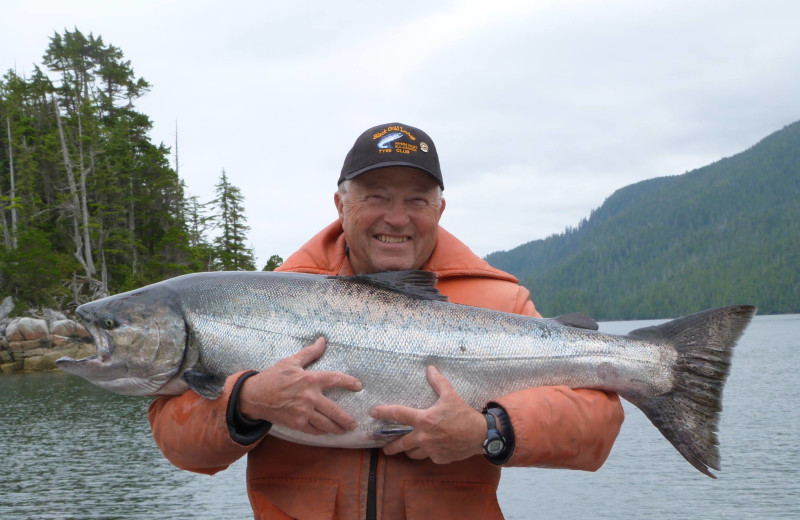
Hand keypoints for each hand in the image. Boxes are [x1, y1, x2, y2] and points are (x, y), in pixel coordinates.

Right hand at [238, 337, 361, 434]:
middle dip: (346, 418)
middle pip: (334, 410)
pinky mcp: (296, 423)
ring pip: (325, 423)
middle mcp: (309, 397)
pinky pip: (313, 430)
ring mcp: (303, 412)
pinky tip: (326, 432)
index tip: (358, 386)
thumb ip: (309, 353)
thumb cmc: (273, 377)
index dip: (349, 382)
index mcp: (310, 379)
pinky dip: (321, 432)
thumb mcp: (291, 361)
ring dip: (336, 428)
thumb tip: (322, 340)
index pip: (335, 379)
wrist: (254, 395)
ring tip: (344, 430)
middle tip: (354, 423)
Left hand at [370, 366, 485, 463]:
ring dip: (409, 451)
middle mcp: (423, 437)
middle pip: (400, 444)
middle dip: (391, 447)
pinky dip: (428, 453)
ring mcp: (431, 450)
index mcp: (423, 420)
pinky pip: (429, 457)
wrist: (481, 435)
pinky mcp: (439, 459)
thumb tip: (430, 368)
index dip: (383, 412)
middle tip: (385, 448)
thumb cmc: (464, 414)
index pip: (398, 414)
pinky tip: (431, 449)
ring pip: (413, 454)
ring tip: (407, 450)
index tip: (373, 412)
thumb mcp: (451, 395)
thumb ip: (438, 382)